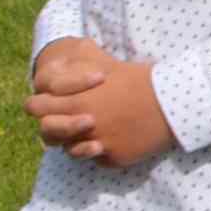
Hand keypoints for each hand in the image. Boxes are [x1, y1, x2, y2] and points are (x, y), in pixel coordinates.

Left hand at [33, 48, 172, 169]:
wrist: (174, 103)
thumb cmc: (141, 79)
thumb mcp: (109, 64)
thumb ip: (82, 62)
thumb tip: (70, 51)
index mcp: (77, 101)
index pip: (35, 107)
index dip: (40, 104)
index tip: (50, 102)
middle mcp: (83, 126)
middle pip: (46, 133)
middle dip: (53, 126)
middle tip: (67, 120)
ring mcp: (99, 145)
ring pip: (70, 150)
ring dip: (76, 141)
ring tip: (92, 130)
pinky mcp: (115, 158)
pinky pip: (98, 159)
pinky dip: (104, 150)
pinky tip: (117, 138)